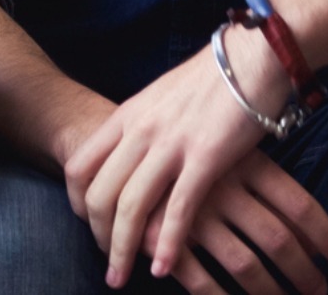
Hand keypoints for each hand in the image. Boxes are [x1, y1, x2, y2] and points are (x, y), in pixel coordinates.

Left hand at [63, 26, 303, 285]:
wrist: (252, 56)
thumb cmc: (209, 81)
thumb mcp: (158, 99)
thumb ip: (139, 128)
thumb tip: (127, 157)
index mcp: (124, 118)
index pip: (78, 167)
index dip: (75, 202)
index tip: (86, 225)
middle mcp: (138, 132)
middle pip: (99, 195)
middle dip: (98, 236)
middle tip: (106, 264)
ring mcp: (170, 145)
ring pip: (131, 207)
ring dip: (123, 249)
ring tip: (121, 277)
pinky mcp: (205, 157)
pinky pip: (178, 209)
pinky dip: (168, 243)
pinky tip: (162, 267)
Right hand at [138, 152, 327, 293]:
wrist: (108, 133)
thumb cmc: (176, 144)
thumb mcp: (221, 146)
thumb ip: (256, 180)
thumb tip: (298, 225)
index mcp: (243, 162)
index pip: (299, 205)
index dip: (327, 236)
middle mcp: (222, 185)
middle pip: (279, 239)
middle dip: (304, 273)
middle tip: (319, 290)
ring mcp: (191, 211)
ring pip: (245, 262)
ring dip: (270, 291)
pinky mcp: (159, 232)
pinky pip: (198, 277)